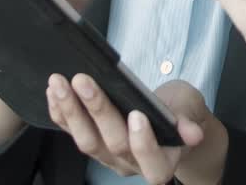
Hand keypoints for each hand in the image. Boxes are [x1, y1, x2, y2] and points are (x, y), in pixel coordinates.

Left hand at [46, 75, 215, 184]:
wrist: (169, 116)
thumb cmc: (180, 111)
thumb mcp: (190, 107)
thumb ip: (187, 119)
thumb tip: (192, 133)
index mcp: (163, 161)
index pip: (152, 163)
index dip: (144, 143)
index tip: (138, 114)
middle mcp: (132, 164)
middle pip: (113, 144)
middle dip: (97, 110)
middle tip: (83, 80)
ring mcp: (108, 157)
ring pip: (87, 141)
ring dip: (71, 110)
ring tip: (60, 83)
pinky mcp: (92, 144)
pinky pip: (72, 133)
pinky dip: (61, 113)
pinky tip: (53, 92)